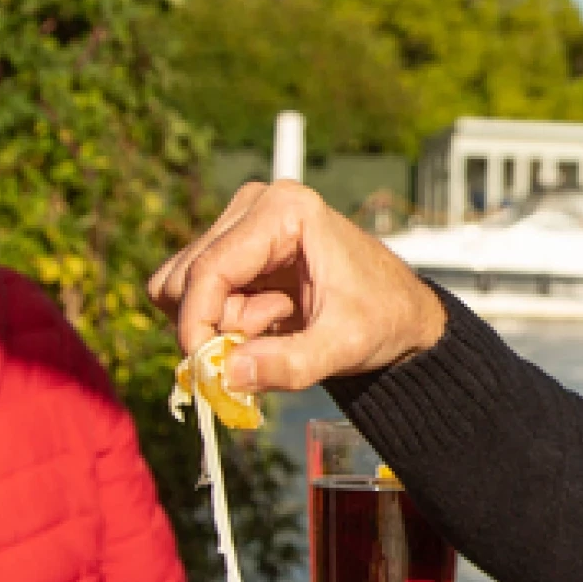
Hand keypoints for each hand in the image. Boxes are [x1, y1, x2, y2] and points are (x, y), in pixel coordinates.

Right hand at [148, 181, 447, 394]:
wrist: (400, 312)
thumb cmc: (383, 317)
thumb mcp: (346, 346)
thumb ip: (290, 364)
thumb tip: (226, 375)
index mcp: (285, 210)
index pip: (209, 268)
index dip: (196, 323)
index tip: (205, 370)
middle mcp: (254, 206)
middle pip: (185, 278)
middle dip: (216, 325)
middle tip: (267, 341)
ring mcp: (240, 226)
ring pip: (182, 290)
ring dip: (223, 325)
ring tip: (280, 324)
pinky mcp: (234, 251)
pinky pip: (197, 298)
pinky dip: (224, 323)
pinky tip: (272, 321)